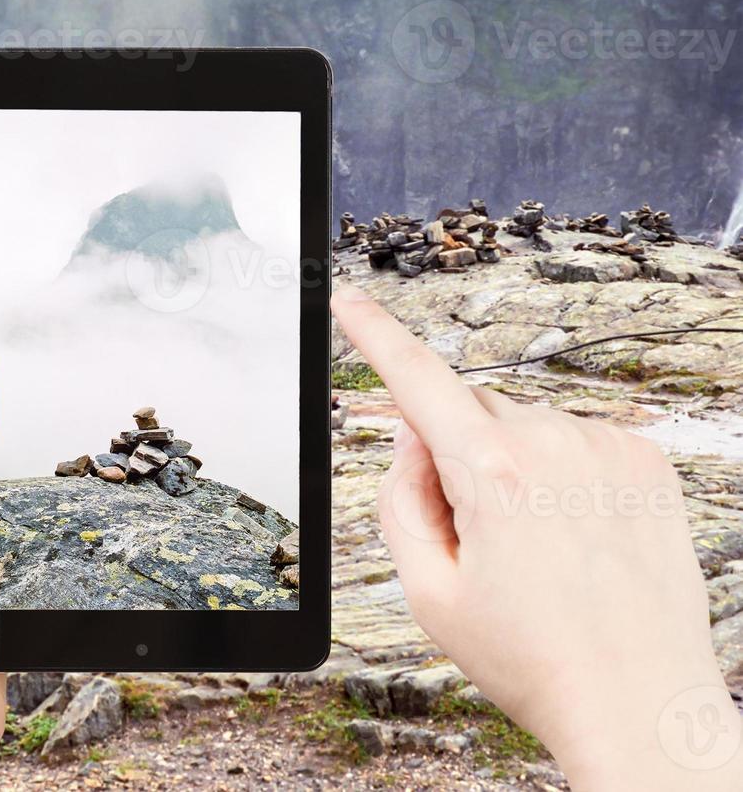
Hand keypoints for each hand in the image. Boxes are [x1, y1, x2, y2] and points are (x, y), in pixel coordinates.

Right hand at [332, 284, 742, 789]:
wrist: (639, 703)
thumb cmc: (534, 659)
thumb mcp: (428, 591)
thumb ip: (400, 500)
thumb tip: (414, 440)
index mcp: (493, 474)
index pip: (416, 379)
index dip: (374, 333)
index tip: (350, 297)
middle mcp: (555, 443)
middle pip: (470, 412)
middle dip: (455, 454)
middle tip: (471, 536)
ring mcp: (609, 447)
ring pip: (524, 426)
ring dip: (512, 466)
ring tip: (535, 548)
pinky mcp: (648, 460)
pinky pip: (576, 440)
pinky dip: (561, 473)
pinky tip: (573, 534)